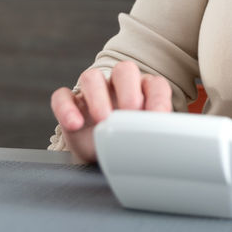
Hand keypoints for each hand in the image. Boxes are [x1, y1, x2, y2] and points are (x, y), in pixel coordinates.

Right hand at [49, 61, 172, 163]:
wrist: (101, 161)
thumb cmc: (127, 145)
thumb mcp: (144, 141)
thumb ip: (154, 135)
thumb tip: (169, 143)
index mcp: (143, 92)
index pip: (155, 85)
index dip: (158, 98)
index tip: (158, 118)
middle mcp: (118, 87)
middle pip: (124, 70)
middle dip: (128, 89)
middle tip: (130, 112)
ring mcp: (92, 93)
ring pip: (91, 77)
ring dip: (97, 96)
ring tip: (103, 119)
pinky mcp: (70, 105)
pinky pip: (62, 97)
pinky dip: (66, 108)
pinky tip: (75, 124)